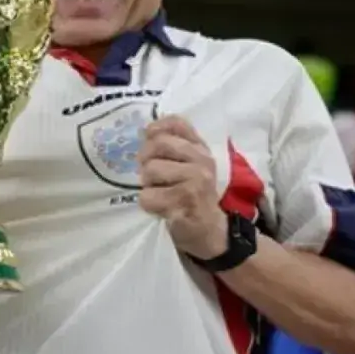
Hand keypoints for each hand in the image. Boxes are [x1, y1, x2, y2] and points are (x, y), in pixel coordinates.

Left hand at [138, 116, 227, 259]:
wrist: (210, 230)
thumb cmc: (193, 194)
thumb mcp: (190, 165)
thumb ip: (174, 145)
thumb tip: (146, 130)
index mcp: (201, 148)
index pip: (177, 123)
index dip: (156, 128)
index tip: (148, 140)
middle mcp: (202, 160)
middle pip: (158, 144)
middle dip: (145, 159)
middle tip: (149, 174)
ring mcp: (195, 181)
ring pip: (151, 170)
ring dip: (147, 184)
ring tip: (159, 192)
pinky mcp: (185, 203)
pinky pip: (148, 196)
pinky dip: (148, 204)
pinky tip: (161, 207)